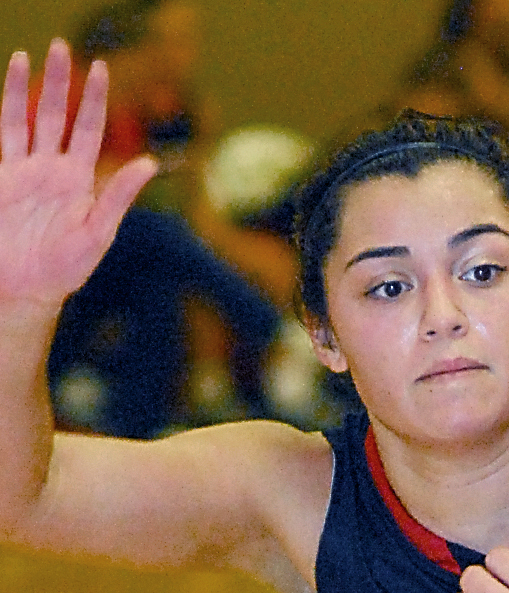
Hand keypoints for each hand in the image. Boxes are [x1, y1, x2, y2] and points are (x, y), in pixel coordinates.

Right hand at [0, 41, 156, 310]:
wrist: (25, 287)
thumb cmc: (66, 269)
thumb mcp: (98, 233)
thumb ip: (120, 196)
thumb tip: (151, 165)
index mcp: (81, 180)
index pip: (89, 129)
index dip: (94, 98)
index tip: (99, 66)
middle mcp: (54, 169)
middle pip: (58, 114)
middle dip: (62, 81)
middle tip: (61, 45)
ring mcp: (26, 169)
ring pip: (28, 117)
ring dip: (30, 86)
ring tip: (30, 52)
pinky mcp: (3, 176)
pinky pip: (5, 132)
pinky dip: (8, 105)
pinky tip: (9, 79)